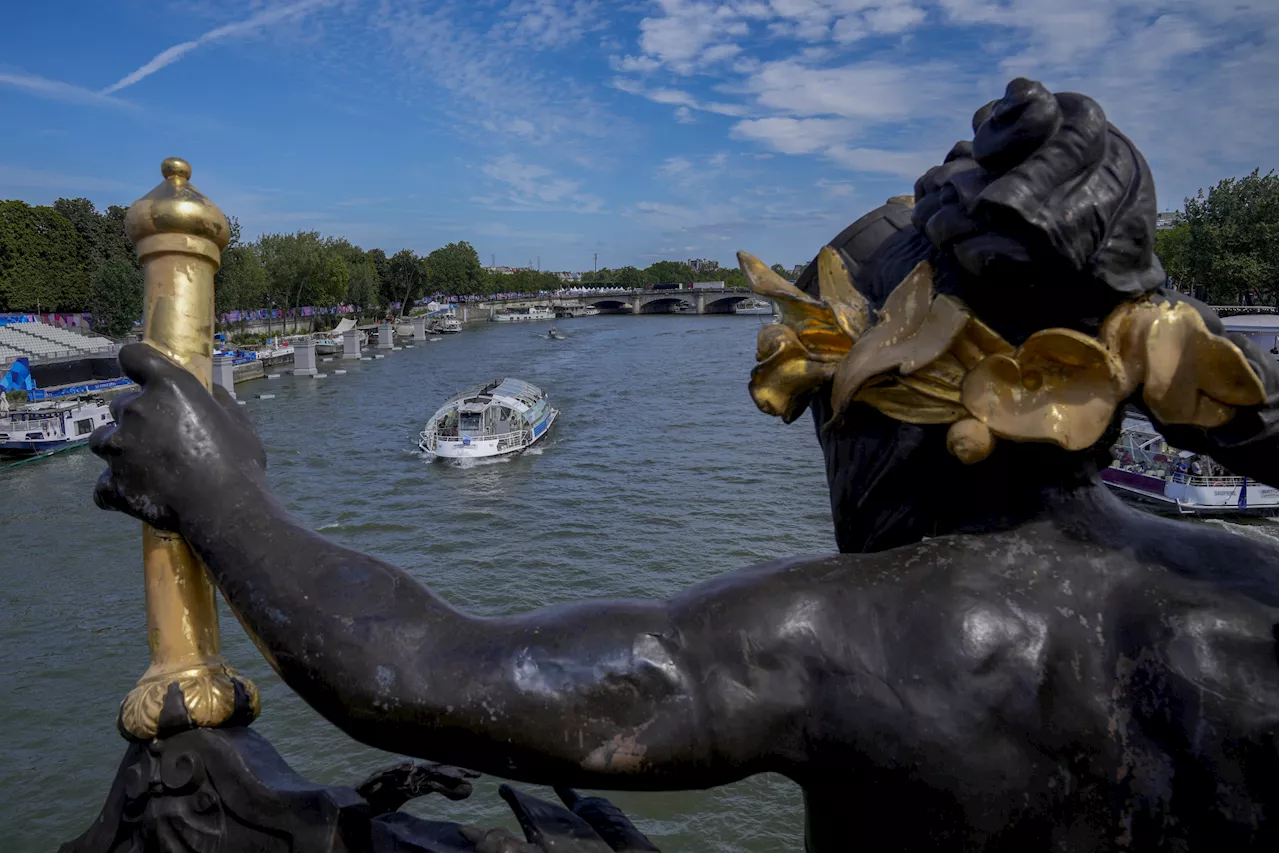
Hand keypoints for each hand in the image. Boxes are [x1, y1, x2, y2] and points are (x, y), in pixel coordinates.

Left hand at [90, 343, 266, 530]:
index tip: (143, 374)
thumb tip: (207, 390)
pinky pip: (102, 484)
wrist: (225, 509)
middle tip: (162, 436)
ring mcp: (119, 448)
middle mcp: (136, 410)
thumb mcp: (238, 420)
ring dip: (119, 447)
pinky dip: (115, 487)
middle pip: (119, 403)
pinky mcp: (112, 483)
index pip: (133, 356)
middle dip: (136, 416)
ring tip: (145, 464)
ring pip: (103, 440)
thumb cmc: (239, 461)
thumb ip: (216, 399)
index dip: (137, 363)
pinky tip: (134, 492)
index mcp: (168, 387)